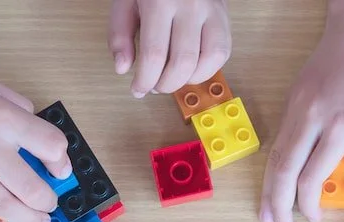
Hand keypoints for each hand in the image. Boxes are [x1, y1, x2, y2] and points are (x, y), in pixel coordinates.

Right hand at [0, 40, 71, 221]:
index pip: (50, 146)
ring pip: (5, 207)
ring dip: (28, 221)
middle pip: (32, 188)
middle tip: (50, 205)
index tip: (60, 170)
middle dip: (48, 202)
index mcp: (2, 116)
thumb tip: (38, 139)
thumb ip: (19, 109)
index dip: (61, 162)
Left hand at [108, 0, 230, 97]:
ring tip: (172, 79)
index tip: (138, 90)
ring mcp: (211, 11)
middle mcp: (190, 5)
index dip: (145, 80)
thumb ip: (119, 34)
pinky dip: (206, 70)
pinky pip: (222, 54)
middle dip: (166, 85)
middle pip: (182, 63)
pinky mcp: (224, 18)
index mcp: (159, 0)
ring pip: (207, 61)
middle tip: (155, 87)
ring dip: (187, 81)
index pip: (154, 53)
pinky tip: (190, 69)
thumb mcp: (125, 1)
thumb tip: (123, 69)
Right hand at [259, 0, 343, 221]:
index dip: (309, 202)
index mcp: (342, 122)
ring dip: (267, 189)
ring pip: (274, 157)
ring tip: (266, 213)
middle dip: (278, 204)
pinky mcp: (290, 101)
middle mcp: (312, 116)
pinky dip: (274, 168)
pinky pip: (278, 142)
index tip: (314, 217)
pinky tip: (274, 183)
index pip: (313, 174)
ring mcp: (296, 107)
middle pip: (283, 170)